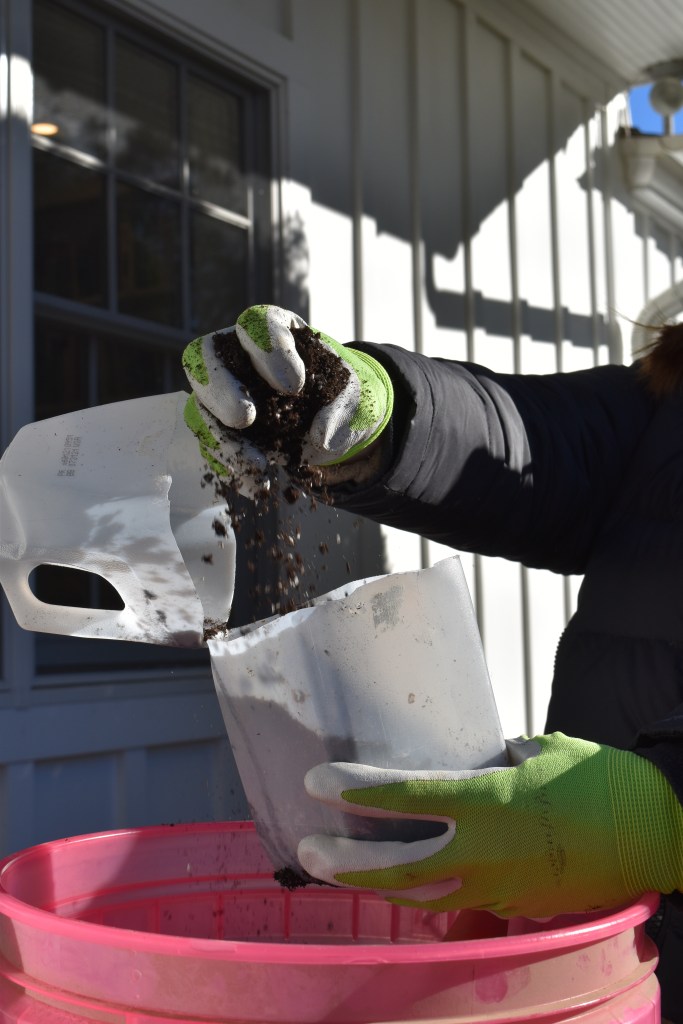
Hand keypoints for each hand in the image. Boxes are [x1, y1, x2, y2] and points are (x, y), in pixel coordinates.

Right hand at [182, 305, 392, 488]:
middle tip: (247, 418)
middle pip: (204, 356)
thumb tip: (321, 436)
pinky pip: (210, 446)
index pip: (256, 324)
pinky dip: (231, 467)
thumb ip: (343, 409)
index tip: (295, 386)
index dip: (268, 349)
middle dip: (221, 388)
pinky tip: (255, 483)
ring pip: (199, 406)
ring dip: (223, 438)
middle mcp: (236, 356)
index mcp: (274, 331)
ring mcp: (221, 393)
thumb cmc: (341, 394)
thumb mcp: (356, 396)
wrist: (333, 423)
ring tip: (259, 464)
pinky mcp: (219, 429)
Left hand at [298, 732, 682, 918]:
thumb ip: (498, 760)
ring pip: (421, 894)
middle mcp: (484, 850)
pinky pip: (458, 901)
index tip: (316, 781)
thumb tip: (477, 762)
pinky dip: (423, 894)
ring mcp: (499, 886)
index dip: (356, 790)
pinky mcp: (515, 904)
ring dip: (375, 884)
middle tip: (308, 848)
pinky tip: (402, 886)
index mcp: (488, 801)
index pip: (405, 796)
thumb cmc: (601, 781)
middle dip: (347, 860)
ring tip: (338, 871)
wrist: (658, 834)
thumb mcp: (541, 751)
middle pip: (398, 866)